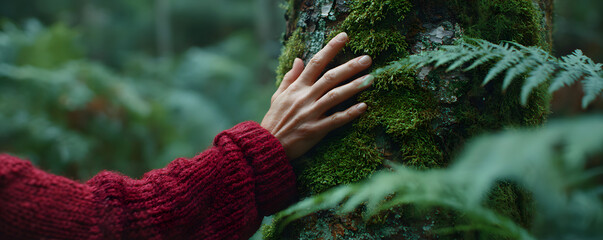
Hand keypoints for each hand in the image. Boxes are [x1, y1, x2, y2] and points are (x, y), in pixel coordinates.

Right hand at [261, 32, 373, 159]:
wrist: (266, 145)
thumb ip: (290, 77)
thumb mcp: (278, 95)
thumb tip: (298, 60)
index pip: (316, 63)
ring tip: (370, 79)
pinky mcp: (314, 130)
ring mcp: (310, 114)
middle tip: (367, 59)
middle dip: (350, 67)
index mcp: (297, 88)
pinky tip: (363, 106)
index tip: (345, 37)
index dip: (331, 48)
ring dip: (353, 87)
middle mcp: (305, 97)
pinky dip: (349, 113)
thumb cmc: (274, 120)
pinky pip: (335, 120)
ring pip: (335, 96)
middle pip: (330, 77)